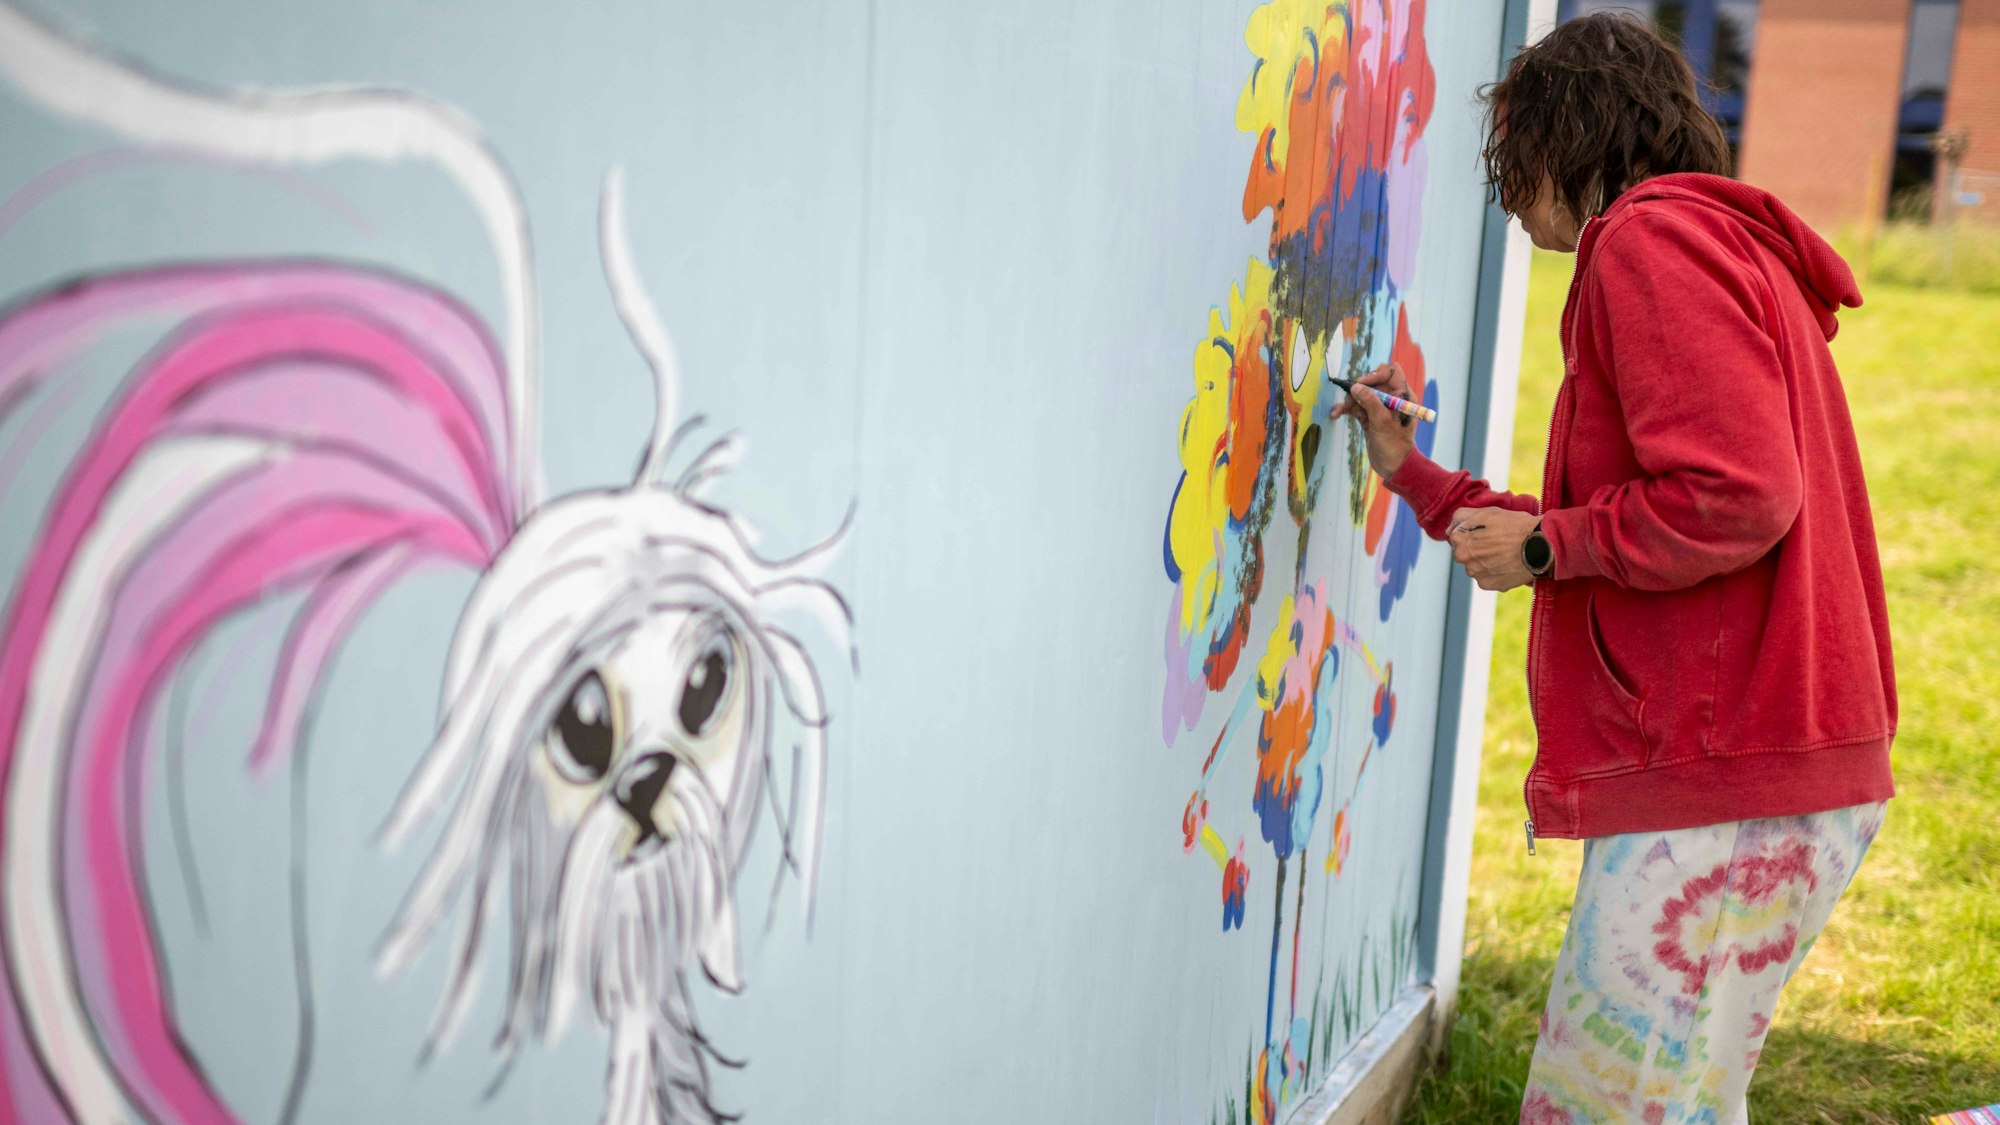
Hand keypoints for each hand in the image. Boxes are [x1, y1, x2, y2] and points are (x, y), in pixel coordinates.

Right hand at [1330, 362, 1416, 478]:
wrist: (1393, 467)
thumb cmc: (1394, 445)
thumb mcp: (1382, 421)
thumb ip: (1370, 401)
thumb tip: (1356, 386)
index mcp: (1402, 395)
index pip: (1392, 372)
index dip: (1376, 374)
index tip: (1363, 384)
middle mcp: (1392, 399)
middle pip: (1372, 382)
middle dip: (1359, 389)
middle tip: (1350, 397)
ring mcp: (1380, 408)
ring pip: (1362, 395)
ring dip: (1349, 400)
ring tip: (1339, 410)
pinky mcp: (1370, 417)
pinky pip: (1356, 407)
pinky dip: (1346, 409)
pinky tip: (1336, 414)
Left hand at [1446, 506, 1539, 590]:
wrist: (1541, 546)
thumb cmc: (1515, 526)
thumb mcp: (1486, 512)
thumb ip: (1461, 518)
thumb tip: (1450, 530)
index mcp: (1460, 544)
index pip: (1456, 537)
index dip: (1471, 531)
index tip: (1486, 530)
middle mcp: (1465, 563)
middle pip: (1466, 553)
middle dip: (1476, 547)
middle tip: (1497, 541)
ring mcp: (1478, 576)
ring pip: (1477, 566)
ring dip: (1485, 560)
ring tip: (1505, 552)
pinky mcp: (1491, 585)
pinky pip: (1488, 577)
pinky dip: (1495, 571)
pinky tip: (1507, 562)